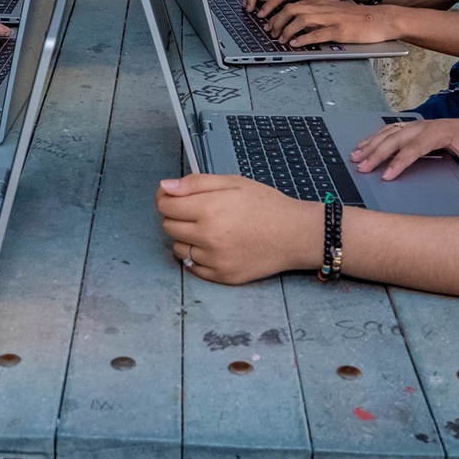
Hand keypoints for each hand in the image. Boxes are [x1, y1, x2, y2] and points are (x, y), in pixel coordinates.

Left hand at [156, 174, 321, 284]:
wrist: (294, 234)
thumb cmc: (266, 205)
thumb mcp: (233, 182)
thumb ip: (196, 183)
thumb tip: (164, 188)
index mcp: (208, 209)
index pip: (165, 206)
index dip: (166, 199)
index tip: (173, 198)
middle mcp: (207, 237)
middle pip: (168, 227)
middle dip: (176, 217)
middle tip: (197, 212)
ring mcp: (214, 259)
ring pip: (178, 249)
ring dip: (185, 239)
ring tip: (208, 230)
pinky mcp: (221, 276)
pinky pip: (193, 267)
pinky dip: (198, 257)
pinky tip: (215, 246)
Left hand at [260, 0, 402, 48]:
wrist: (384, 18)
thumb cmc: (361, 19)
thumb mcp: (338, 14)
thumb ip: (322, 18)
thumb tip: (304, 28)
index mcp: (323, 6)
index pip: (294, 5)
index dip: (279, 14)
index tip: (271, 25)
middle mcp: (325, 10)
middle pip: (293, 9)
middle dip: (278, 21)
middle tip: (271, 33)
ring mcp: (332, 19)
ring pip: (302, 19)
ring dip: (287, 30)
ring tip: (281, 40)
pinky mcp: (341, 31)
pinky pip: (319, 33)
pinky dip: (304, 39)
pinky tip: (296, 44)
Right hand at [351, 116, 458, 191]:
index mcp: (442, 132)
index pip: (415, 147)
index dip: (399, 161)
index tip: (387, 176)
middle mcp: (428, 126)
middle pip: (397, 138)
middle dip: (377, 153)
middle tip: (361, 167)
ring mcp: (422, 125)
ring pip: (391, 132)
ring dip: (372, 143)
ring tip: (355, 156)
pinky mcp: (419, 128)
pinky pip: (393, 130)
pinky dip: (377, 137)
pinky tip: (365, 145)